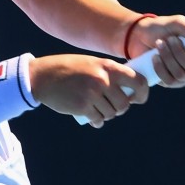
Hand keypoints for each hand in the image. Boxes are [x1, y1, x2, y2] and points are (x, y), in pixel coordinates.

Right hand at [28, 54, 150, 127]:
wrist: (43, 76)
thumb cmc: (69, 69)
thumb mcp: (92, 63)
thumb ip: (109, 74)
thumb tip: (130, 89)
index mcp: (108, 66)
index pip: (138, 81)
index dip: (142, 93)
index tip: (138, 99)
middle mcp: (103, 80)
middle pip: (125, 103)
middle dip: (120, 108)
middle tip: (112, 106)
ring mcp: (92, 94)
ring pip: (112, 113)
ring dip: (107, 114)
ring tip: (98, 109)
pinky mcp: (82, 107)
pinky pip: (98, 120)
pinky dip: (97, 121)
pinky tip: (92, 118)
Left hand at [126, 14, 184, 87]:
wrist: (139, 34)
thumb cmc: (163, 27)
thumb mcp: (179, 23)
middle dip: (179, 52)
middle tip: (170, 39)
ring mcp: (183, 76)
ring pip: (181, 75)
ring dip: (168, 57)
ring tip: (160, 44)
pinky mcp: (169, 81)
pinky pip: (169, 81)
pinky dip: (160, 67)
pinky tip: (155, 57)